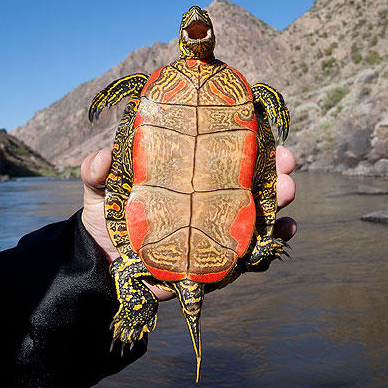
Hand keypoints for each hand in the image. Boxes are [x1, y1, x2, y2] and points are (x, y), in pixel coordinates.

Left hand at [81, 146, 296, 297]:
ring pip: (259, 208)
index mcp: (187, 175)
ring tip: (289, 189)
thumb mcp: (100, 191)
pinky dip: (276, 239)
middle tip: (287, 159)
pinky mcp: (220, 258)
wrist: (105, 268)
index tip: (261, 120)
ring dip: (281, 197)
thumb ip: (97, 173)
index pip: (221, 151)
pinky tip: (288, 229)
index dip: (245, 135)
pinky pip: (255, 248)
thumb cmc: (108, 220)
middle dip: (276, 165)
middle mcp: (208, 197)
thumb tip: (103, 157)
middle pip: (250, 177)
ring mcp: (217, 227)